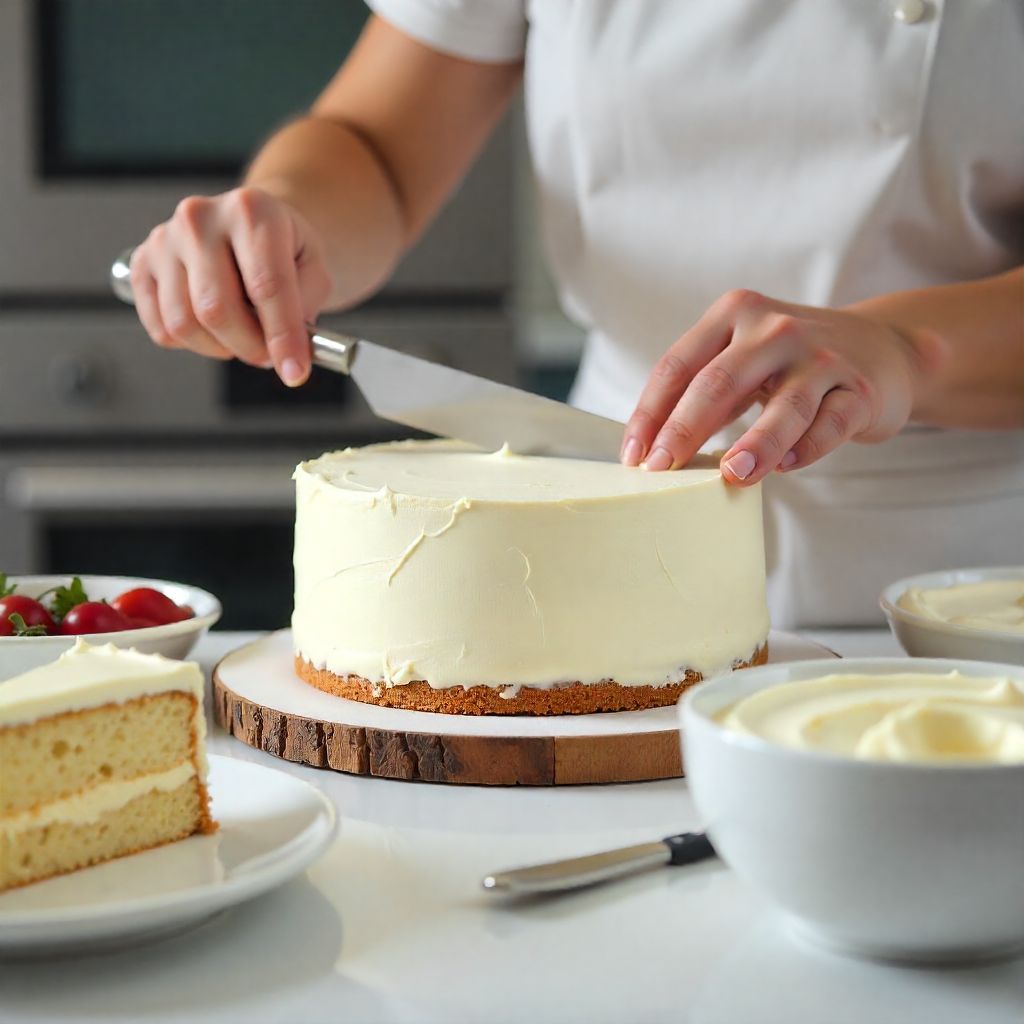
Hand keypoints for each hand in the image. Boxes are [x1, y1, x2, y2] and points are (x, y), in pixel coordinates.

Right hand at [130, 187, 331, 385]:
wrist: (251, 226)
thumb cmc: (283, 248)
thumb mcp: (315, 267)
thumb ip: (307, 304)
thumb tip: (291, 347)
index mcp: (251, 210)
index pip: (266, 284)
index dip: (282, 336)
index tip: (295, 372)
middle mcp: (200, 218)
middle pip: (217, 309)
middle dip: (249, 347)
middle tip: (268, 355)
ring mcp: (164, 240)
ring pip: (184, 324)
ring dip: (221, 348)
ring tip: (243, 336)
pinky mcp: (142, 263)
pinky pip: (161, 328)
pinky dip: (192, 344)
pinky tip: (214, 329)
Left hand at [620, 289, 942, 484]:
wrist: (881, 348)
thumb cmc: (791, 364)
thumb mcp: (742, 361)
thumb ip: (702, 392)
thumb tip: (653, 448)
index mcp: (734, 315)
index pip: (678, 365)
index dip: (650, 413)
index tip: (633, 456)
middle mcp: (776, 329)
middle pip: (719, 382)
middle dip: (684, 429)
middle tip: (661, 470)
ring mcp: (823, 358)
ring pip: (784, 405)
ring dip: (755, 443)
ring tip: (731, 475)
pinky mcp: (862, 390)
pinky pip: (832, 422)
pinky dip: (808, 446)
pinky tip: (787, 466)